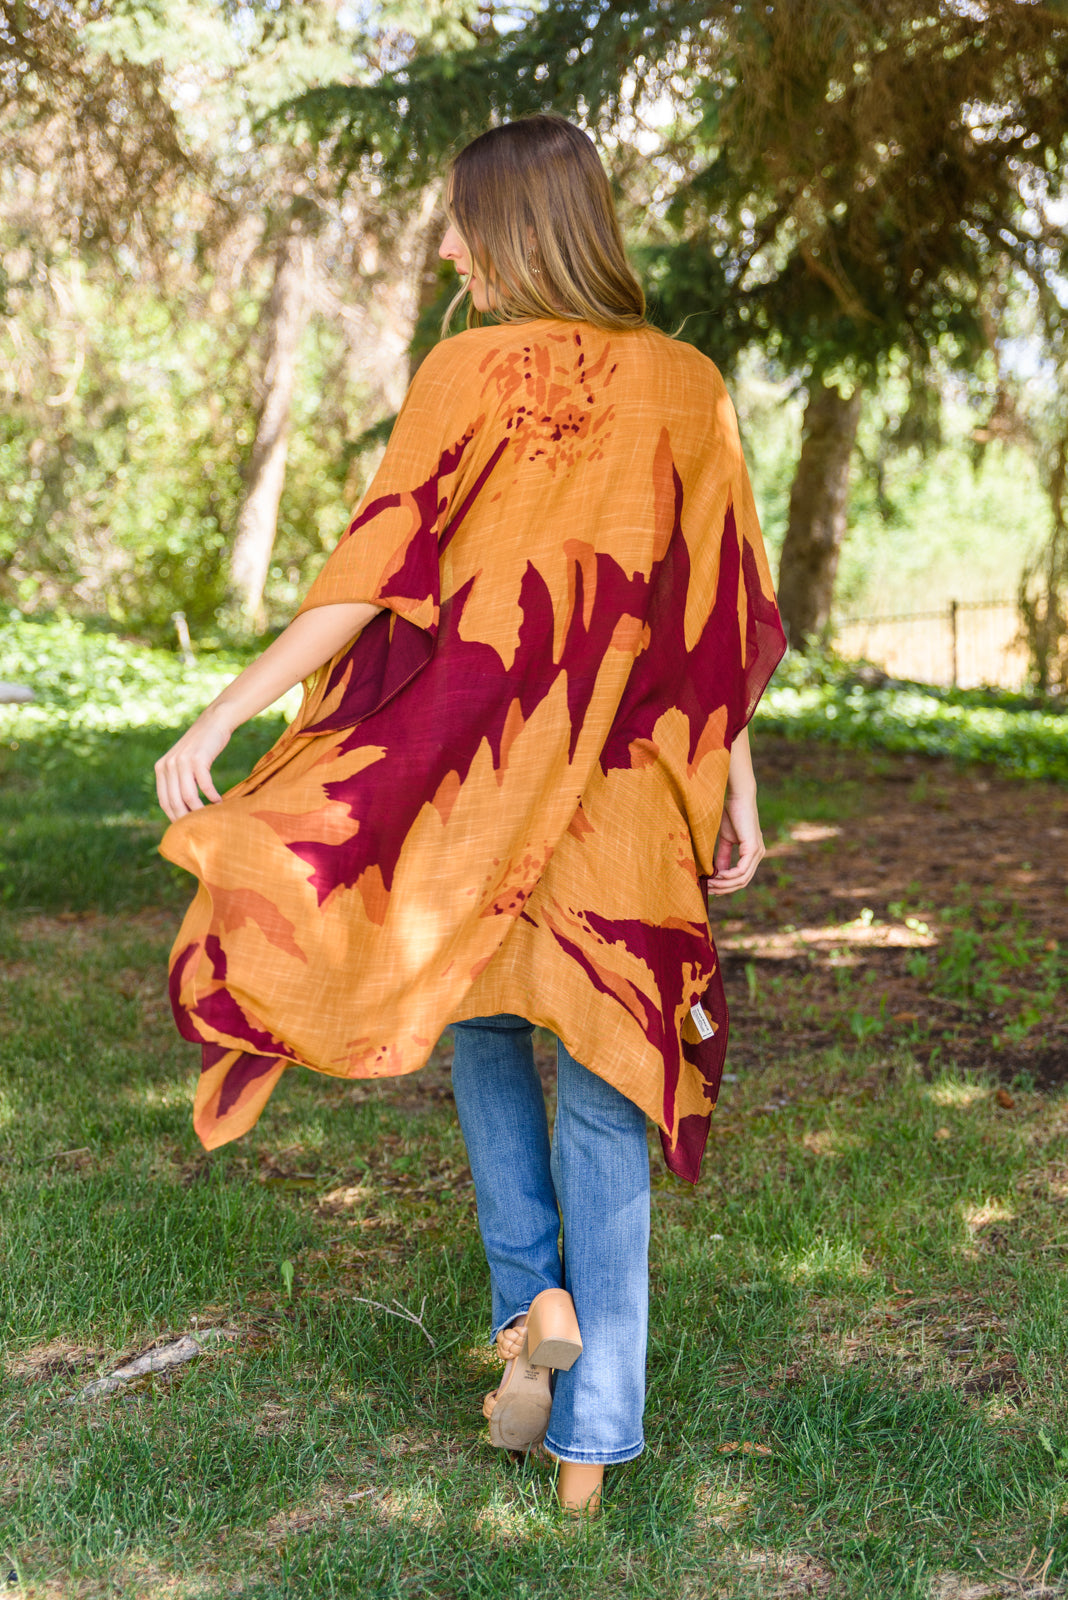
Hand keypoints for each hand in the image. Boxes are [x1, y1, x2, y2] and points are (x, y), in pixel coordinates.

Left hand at [155, 705, 233, 821]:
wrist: (213, 723)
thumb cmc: (201, 747)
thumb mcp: (183, 762)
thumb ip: (178, 781)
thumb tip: (182, 809)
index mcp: (161, 768)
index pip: (164, 801)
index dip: (174, 817)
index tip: (187, 827)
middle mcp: (167, 766)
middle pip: (175, 802)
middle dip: (187, 818)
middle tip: (201, 827)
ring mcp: (181, 762)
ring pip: (188, 796)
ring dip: (200, 810)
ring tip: (211, 816)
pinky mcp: (197, 759)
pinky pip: (204, 785)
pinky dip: (212, 796)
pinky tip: (220, 801)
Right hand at [708, 786, 764, 894]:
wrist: (737, 797)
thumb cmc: (731, 813)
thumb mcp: (725, 839)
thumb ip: (722, 856)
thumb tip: (715, 873)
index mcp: (752, 853)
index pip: (742, 877)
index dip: (726, 886)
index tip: (709, 888)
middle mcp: (758, 855)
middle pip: (742, 882)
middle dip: (724, 889)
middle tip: (707, 889)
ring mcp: (757, 852)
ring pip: (742, 879)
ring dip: (724, 884)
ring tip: (709, 884)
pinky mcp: (753, 849)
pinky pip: (741, 870)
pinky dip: (728, 876)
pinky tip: (717, 875)